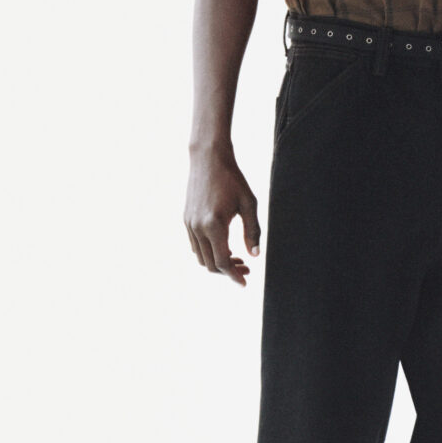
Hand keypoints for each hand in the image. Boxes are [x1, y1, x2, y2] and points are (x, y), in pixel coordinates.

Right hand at [185, 148, 261, 285]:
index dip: (234, 275)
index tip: (244, 283)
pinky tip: (224, 246)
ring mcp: (189, 224)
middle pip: (210, 264)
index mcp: (214, 225)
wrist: (208, 159)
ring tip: (237, 258)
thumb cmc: (232, 179)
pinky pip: (195, 245)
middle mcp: (198, 227)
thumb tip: (255, 255)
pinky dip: (208, 252)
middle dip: (228, 271)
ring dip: (217, 262)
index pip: (223, 262)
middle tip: (246, 268)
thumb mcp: (249, 203)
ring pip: (201, 257)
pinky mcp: (186, 219)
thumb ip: (253, 230)